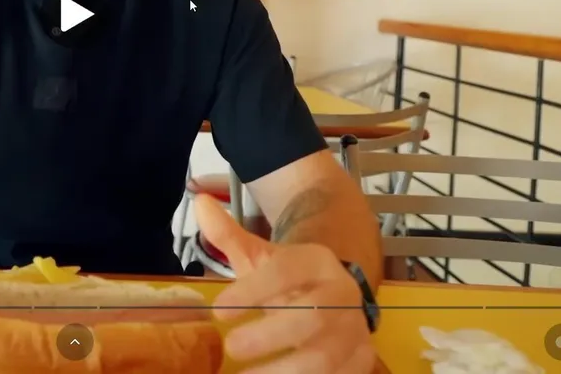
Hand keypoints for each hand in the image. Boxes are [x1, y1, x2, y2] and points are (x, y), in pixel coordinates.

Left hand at [193, 193, 376, 372]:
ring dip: (285, 370)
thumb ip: (228, 234)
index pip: (286, 272)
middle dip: (270, 335)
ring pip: (326, 356)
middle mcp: (342, 294)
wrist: (336, 296)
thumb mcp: (261, 256)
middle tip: (231, 347)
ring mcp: (354, 330)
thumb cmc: (289, 280)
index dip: (252, 291)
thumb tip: (199, 203)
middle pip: (312, 316)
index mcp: (316, 262)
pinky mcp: (361, 360)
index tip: (218, 310)